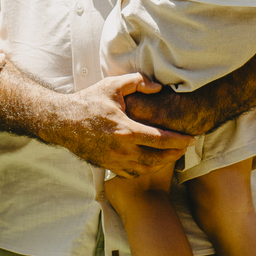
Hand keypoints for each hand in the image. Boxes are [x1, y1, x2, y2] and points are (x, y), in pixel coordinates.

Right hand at [57, 73, 191, 177]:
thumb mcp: (112, 85)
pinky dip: (146, 169)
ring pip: (147, 169)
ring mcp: (114, 161)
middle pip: (158, 159)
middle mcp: (122, 150)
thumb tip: (158, 87)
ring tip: (173, 154)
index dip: (180, 140)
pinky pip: (133, 173)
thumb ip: (137, 82)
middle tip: (186, 147)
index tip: (192, 139)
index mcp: (126, 130)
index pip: (161, 140)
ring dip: (163, 163)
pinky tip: (152, 161)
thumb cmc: (89, 102)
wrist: (63, 122)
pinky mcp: (107, 166)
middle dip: (176, 154)